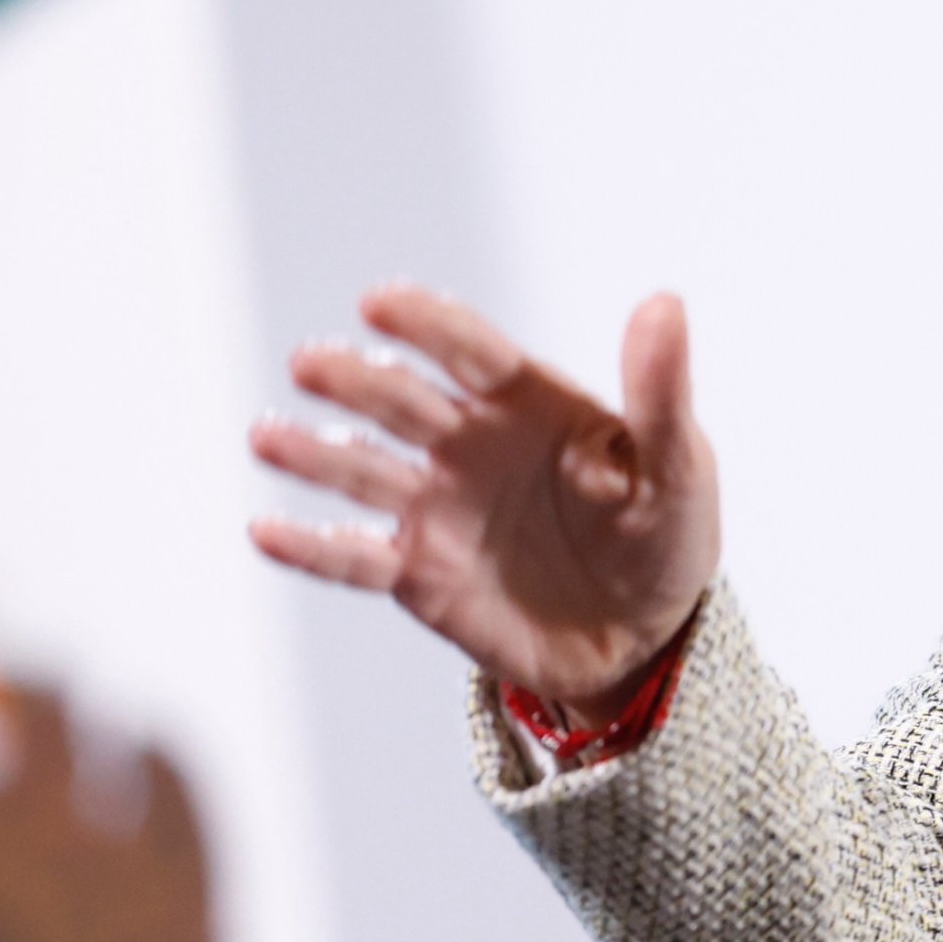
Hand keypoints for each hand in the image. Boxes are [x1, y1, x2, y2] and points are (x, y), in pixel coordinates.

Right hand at [250, 286, 720, 725]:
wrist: (643, 638)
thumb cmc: (665, 536)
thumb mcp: (678, 467)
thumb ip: (660, 393)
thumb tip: (663, 303)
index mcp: (531, 403)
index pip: (472, 354)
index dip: (428, 327)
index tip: (379, 303)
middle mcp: (471, 445)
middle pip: (405, 404)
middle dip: (358, 382)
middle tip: (310, 363)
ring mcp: (438, 508)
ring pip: (366, 472)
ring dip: (315, 453)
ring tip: (266, 436)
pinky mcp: (419, 575)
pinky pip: (357, 559)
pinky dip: (313, 547)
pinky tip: (264, 531)